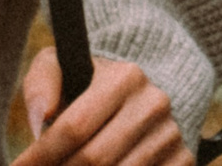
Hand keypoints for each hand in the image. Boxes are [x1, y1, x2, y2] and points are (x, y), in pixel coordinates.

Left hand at [13, 50, 187, 165]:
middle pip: (93, 159)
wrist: (155, 84)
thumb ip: (43, 84)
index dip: (38, 157)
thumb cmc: (95, 81)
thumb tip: (41, 118)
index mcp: (125, 77)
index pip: (72, 127)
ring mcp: (171, 135)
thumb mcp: (65, 65)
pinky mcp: (183, 159)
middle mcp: (153, 105)